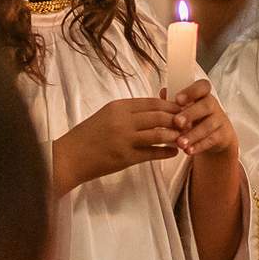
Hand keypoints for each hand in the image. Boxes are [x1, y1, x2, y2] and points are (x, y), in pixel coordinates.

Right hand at [63, 97, 182, 179]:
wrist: (70, 157)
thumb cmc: (88, 135)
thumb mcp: (106, 116)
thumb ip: (128, 112)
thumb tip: (154, 110)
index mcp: (119, 107)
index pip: (152, 102)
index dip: (171, 105)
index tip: (182, 109)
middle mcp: (123, 120)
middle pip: (160, 116)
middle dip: (178, 119)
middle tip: (189, 123)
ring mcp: (125, 139)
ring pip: (159, 134)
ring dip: (175, 136)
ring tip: (183, 138)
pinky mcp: (126, 157)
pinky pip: (153, 153)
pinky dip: (166, 152)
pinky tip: (173, 152)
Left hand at [167, 80, 236, 159]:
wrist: (216, 135)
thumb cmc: (195, 117)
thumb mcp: (185, 108)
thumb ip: (174, 101)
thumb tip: (163, 93)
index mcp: (203, 94)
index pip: (202, 86)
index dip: (191, 91)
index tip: (177, 99)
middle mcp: (213, 105)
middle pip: (206, 105)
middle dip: (190, 114)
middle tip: (177, 122)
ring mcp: (219, 120)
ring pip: (208, 126)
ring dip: (193, 134)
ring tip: (180, 142)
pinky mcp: (222, 135)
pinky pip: (211, 140)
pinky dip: (199, 146)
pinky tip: (188, 150)